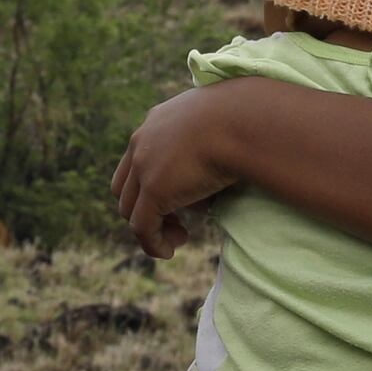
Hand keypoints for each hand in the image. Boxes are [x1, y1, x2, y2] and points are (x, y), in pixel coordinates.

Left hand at [111, 88, 235, 256]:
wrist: (242, 119)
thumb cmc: (245, 120)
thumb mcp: (221, 126)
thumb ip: (211, 144)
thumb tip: (220, 167)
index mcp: (157, 122)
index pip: (138, 159)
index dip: (149, 186)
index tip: (179, 198)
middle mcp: (142, 142)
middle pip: (127, 187)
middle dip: (148, 209)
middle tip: (180, 221)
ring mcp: (144, 166)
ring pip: (130, 210)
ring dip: (151, 228)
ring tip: (181, 236)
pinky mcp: (154, 190)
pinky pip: (143, 227)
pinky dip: (153, 244)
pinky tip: (170, 251)